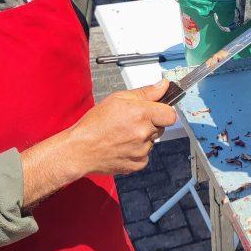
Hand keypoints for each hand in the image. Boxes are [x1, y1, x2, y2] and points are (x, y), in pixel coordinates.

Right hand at [21, 82, 176, 206]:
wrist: (80, 150)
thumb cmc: (95, 123)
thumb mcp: (118, 99)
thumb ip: (145, 92)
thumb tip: (164, 85)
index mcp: (141, 114)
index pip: (170, 114)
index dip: (164, 112)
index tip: (156, 111)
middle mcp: (144, 133)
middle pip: (160, 127)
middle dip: (150, 123)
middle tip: (130, 122)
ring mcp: (142, 151)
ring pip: (152, 141)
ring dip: (142, 138)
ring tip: (122, 135)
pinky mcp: (138, 164)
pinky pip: (145, 155)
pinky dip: (137, 151)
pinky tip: (121, 146)